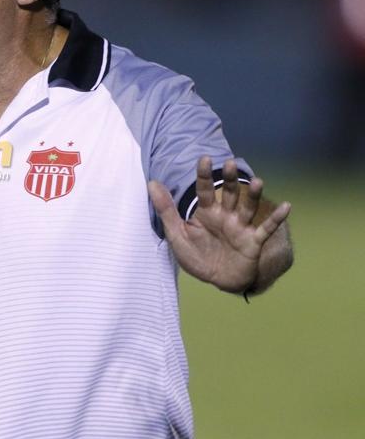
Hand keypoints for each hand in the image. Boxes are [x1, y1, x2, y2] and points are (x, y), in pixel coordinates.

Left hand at [149, 157, 290, 291]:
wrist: (217, 280)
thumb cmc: (197, 256)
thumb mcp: (176, 235)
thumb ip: (166, 210)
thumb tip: (152, 183)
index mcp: (206, 213)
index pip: (204, 190)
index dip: (203, 175)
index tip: (203, 158)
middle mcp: (225, 216)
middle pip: (229, 194)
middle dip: (229, 179)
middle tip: (229, 164)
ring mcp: (241, 228)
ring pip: (248, 208)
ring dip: (253, 195)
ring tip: (259, 181)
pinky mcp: (253, 242)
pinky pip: (266, 229)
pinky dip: (276, 219)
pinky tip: (286, 206)